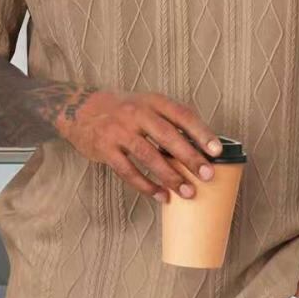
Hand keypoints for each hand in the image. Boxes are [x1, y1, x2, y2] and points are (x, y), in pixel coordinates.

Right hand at [54, 89, 222, 203]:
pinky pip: (129, 171)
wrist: (81, 109)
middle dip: (190, 157)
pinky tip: (161, 196)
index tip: (217, 150)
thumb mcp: (146, 104)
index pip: (182, 115)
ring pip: (149, 156)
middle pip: (168, 136)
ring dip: (170, 176)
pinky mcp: (105, 149)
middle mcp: (137, 113)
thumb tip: (201, 143)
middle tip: (207, 175)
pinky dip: (146, 186)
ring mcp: (119, 131)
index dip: (201, 132)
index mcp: (152, 101)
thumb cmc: (123, 109)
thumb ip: (169, 119)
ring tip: (188, 191)